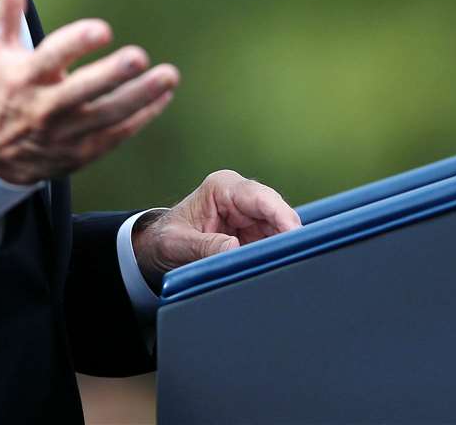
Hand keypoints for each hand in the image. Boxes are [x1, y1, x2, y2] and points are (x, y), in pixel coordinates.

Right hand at [0, 0, 179, 184]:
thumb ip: (5, 6)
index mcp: (25, 77)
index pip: (51, 57)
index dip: (76, 43)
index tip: (102, 29)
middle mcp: (45, 107)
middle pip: (81, 92)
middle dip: (111, 75)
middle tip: (139, 57)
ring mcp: (66, 133)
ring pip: (107, 116)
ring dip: (140, 96)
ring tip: (168, 76)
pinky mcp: (83, 152)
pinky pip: (117, 135)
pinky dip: (143, 117)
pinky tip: (163, 97)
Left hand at [132, 170, 301, 292]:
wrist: (159, 247)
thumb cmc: (167, 238)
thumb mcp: (179, 243)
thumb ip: (205, 246)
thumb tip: (234, 249)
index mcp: (221, 187)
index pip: (259, 197)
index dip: (281, 215)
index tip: (294, 234)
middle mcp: (241, 197)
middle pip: (276, 212)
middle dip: (288, 234)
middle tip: (297, 257)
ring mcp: (250, 215)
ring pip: (280, 229)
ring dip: (284, 247)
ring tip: (287, 267)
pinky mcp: (255, 233)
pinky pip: (274, 242)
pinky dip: (278, 255)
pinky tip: (281, 268)